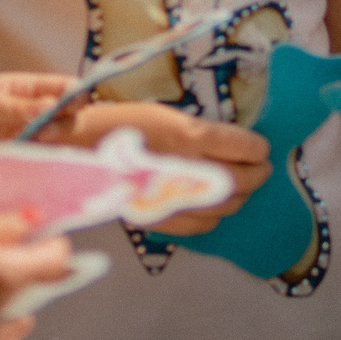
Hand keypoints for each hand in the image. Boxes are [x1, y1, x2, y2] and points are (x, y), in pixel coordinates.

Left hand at [0, 72, 76, 196]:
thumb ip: (13, 106)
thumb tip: (53, 106)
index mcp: (19, 91)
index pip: (61, 89)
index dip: (75, 94)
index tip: (74, 103)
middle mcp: (24, 118)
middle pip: (66, 119)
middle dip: (67, 123)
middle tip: (45, 130)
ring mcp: (17, 146)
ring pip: (54, 148)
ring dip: (54, 149)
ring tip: (34, 149)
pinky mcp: (7, 172)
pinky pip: (33, 174)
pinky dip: (41, 174)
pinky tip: (36, 174)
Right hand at [0, 208, 72, 329]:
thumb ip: (14, 224)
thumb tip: (38, 221)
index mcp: (6, 277)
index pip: (54, 263)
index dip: (56, 244)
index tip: (49, 233)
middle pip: (31, 281)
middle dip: (28, 259)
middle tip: (12, 237)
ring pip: (8, 296)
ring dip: (6, 276)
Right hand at [55, 101, 270, 233]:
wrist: (77, 150)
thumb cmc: (121, 123)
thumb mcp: (164, 114)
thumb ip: (199, 132)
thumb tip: (234, 144)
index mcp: (184, 135)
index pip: (240, 146)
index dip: (257, 148)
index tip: (262, 147)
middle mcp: (181, 167)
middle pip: (238, 180)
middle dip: (257, 174)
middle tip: (263, 167)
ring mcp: (170, 198)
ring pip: (223, 206)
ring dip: (240, 196)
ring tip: (243, 185)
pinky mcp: (159, 219)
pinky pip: (200, 225)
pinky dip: (215, 216)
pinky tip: (214, 205)